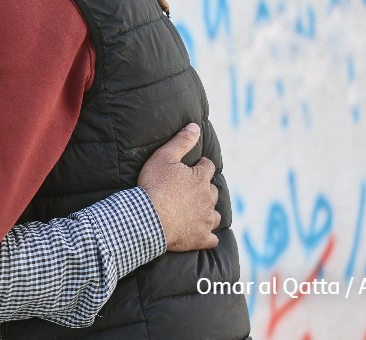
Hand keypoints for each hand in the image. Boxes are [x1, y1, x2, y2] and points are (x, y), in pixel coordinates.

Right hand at [137, 123, 219, 250]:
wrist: (149, 218)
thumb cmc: (155, 186)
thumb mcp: (164, 157)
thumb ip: (182, 141)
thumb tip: (196, 126)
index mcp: (201, 178)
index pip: (208, 167)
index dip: (201, 166)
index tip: (195, 167)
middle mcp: (208, 199)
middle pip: (213, 191)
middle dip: (205, 189)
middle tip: (193, 190)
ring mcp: (205, 220)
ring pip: (215, 216)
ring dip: (209, 213)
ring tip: (199, 212)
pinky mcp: (201, 238)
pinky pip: (212, 239)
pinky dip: (208, 237)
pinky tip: (203, 236)